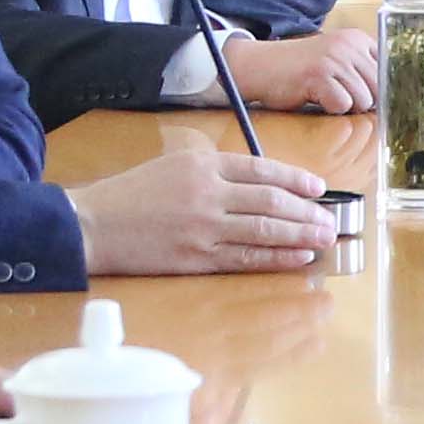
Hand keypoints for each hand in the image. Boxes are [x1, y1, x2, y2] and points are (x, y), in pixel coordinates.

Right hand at [71, 141, 339, 275]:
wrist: (93, 224)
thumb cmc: (132, 194)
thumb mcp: (174, 165)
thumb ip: (215, 170)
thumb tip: (261, 183)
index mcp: (203, 164)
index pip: (262, 170)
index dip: (295, 180)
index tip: (318, 188)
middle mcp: (207, 193)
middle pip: (271, 201)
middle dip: (306, 211)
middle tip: (330, 219)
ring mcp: (203, 228)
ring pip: (264, 231)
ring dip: (300, 236)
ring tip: (324, 239)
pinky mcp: (196, 258)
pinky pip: (246, 258)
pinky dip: (276, 258)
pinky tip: (297, 258)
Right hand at [216, 25, 385, 117]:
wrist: (259, 65)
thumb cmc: (300, 69)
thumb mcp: (336, 59)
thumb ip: (363, 69)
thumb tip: (394, 97)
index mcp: (357, 39)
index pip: (390, 68)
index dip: (383, 88)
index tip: (373, 96)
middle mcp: (349, 45)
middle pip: (379, 89)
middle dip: (363, 100)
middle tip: (339, 96)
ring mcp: (334, 59)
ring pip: (363, 100)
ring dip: (344, 105)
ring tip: (324, 94)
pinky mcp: (319, 75)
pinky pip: (342, 105)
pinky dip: (329, 108)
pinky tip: (314, 96)